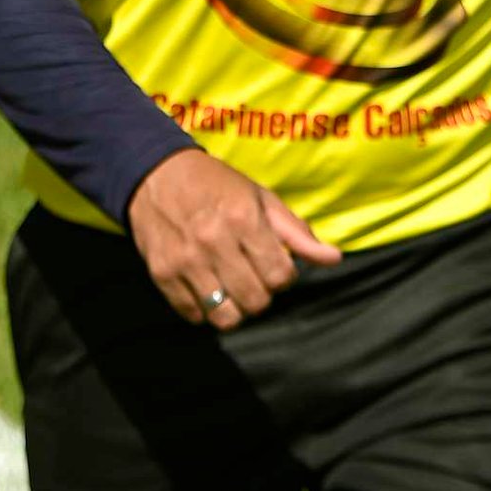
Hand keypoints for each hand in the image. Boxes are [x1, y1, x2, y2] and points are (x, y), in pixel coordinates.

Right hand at [128, 148, 341, 329]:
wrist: (156, 174)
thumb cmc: (217, 185)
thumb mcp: (261, 198)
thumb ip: (297, 233)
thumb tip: (334, 259)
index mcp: (244, 218)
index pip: (280, 276)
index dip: (284, 276)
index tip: (274, 265)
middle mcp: (214, 241)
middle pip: (256, 301)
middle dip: (262, 295)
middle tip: (253, 277)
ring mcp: (185, 260)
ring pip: (225, 316)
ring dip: (235, 308)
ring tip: (231, 289)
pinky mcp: (161, 273)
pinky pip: (193, 315)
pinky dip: (204, 310)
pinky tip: (207, 288)